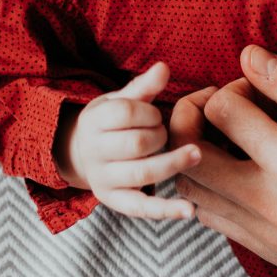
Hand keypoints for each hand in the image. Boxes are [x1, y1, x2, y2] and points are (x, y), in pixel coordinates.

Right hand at [59, 61, 200, 220]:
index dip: (148, 112)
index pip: (124, 113)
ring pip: (143, 173)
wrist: (80, 154)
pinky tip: (189, 210)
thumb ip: (143, 87)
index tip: (155, 115)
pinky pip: (141, 208)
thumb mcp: (118, 101)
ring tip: (196, 154)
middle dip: (160, 135)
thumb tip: (164, 67)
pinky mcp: (114, 201)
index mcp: (93, 121)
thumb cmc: (108, 124)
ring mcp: (103, 178)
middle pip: (136, 143)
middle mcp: (93, 151)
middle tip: (165, 134)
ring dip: (173, 163)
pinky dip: (166, 210)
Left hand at [169, 46, 276, 276]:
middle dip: (193, 118)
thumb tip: (251, 57)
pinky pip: (215, 219)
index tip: (263, 85)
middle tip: (226, 102)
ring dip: (197, 154)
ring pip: (193, 192)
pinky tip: (245, 168)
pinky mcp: (273, 258)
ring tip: (233, 133)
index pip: (221, 112)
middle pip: (187, 156)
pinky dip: (213, 187)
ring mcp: (269, 240)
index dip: (235, 85)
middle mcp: (272, 211)